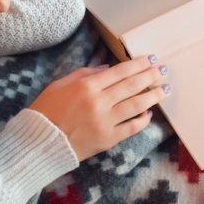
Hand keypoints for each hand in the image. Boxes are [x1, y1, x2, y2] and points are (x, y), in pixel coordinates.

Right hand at [29, 54, 171, 160]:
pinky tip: (148, 114)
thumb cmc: (45, 111)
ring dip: (153, 96)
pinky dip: (142, 120)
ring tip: (165, 89)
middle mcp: (99, 102)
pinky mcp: (107, 139)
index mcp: (86, 86)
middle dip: (150, 76)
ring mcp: (105, 122)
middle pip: (132, 86)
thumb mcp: (59, 85)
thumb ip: (84, 74)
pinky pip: (131, 128)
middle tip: (163, 71)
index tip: (151, 60)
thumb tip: (108, 69)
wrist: (38, 143)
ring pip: (136, 105)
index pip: (120, 72)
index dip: (138, 64)